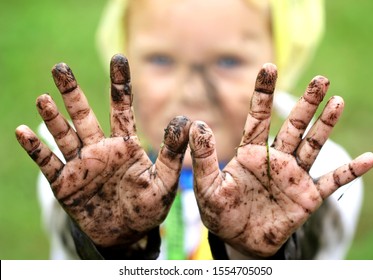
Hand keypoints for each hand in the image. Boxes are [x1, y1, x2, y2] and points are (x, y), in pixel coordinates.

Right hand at [16, 54, 190, 247]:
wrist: (126, 234)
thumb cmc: (148, 208)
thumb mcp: (164, 181)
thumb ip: (172, 153)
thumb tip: (185, 121)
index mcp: (125, 145)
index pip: (121, 108)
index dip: (119, 83)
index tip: (118, 58)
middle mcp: (100, 149)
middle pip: (84, 115)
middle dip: (73, 93)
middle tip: (61, 67)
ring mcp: (81, 164)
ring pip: (64, 134)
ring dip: (53, 117)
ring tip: (44, 98)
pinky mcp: (65, 182)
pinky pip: (47, 162)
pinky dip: (35, 148)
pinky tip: (22, 131)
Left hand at [189, 63, 372, 257]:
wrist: (239, 241)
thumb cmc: (220, 213)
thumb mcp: (207, 187)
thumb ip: (204, 157)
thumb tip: (197, 124)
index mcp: (250, 153)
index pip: (258, 117)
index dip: (264, 93)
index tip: (269, 66)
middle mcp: (275, 158)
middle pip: (293, 125)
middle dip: (306, 103)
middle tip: (321, 79)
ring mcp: (293, 175)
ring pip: (313, 145)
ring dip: (326, 124)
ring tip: (338, 101)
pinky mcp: (307, 196)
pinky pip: (332, 181)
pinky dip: (349, 171)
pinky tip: (369, 158)